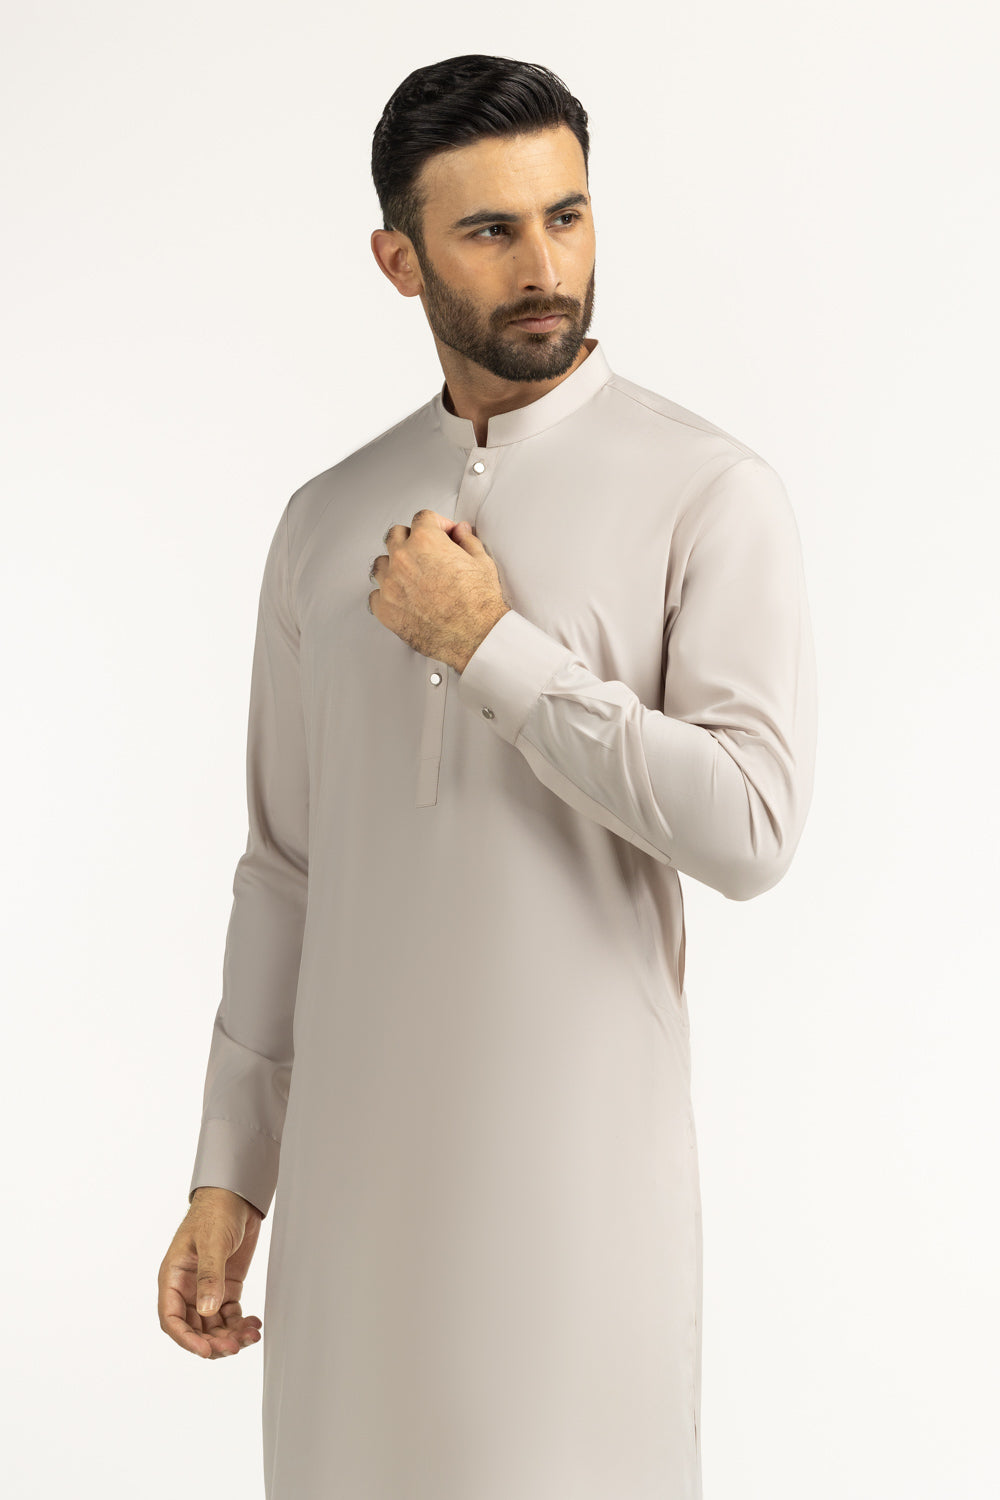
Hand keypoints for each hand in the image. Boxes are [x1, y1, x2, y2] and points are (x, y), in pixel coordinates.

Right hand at [157, 1187, 263, 1359]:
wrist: (236, 1195)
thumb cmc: (215, 1211)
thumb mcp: (211, 1243)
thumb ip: (209, 1276)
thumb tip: (207, 1310)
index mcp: (173, 1278)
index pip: (172, 1318)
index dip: (186, 1339)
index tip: (205, 1349)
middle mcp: (188, 1288)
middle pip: (194, 1328)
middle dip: (213, 1341)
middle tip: (234, 1346)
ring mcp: (207, 1289)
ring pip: (213, 1325)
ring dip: (230, 1335)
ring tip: (250, 1335)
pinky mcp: (226, 1287)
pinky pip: (229, 1314)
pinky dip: (240, 1323)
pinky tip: (253, 1325)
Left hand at [368, 509, 509, 672]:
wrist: (475, 636)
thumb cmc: (479, 603)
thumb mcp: (481, 562)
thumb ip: (467, 541)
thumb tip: (461, 531)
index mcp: (426, 541)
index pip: (423, 518)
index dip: (437, 524)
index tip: (444, 535)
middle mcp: (403, 559)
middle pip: (396, 536)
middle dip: (412, 539)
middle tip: (426, 551)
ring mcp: (390, 584)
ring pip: (381, 563)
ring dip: (394, 565)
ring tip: (411, 575)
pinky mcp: (385, 609)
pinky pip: (375, 595)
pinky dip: (387, 595)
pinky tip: (402, 598)